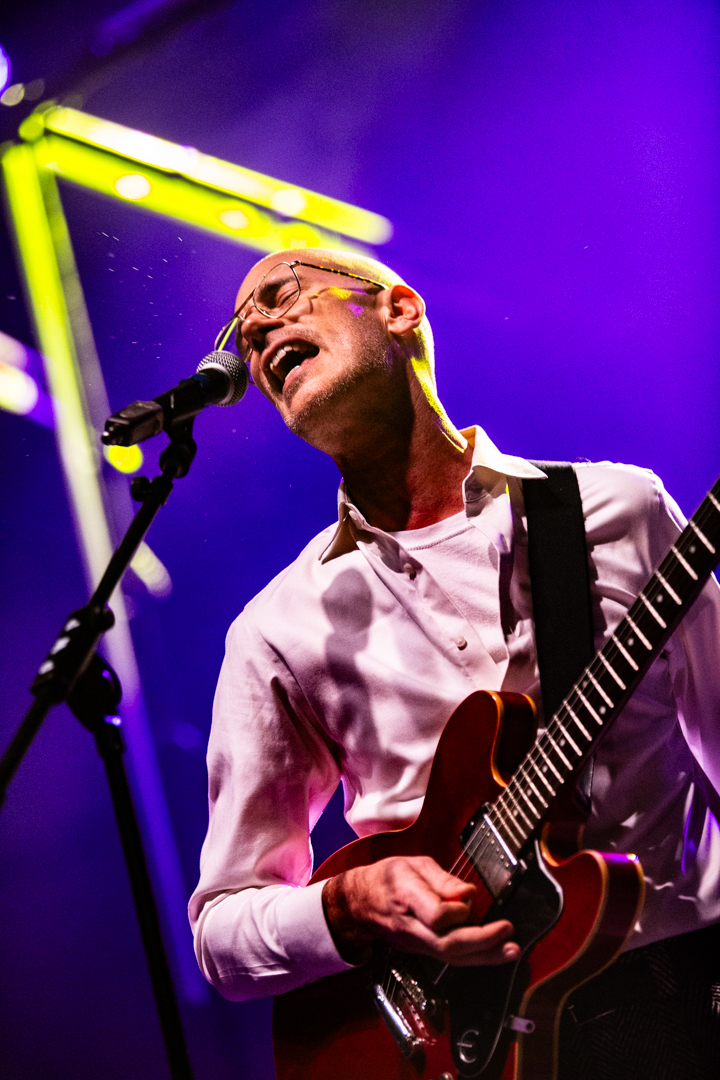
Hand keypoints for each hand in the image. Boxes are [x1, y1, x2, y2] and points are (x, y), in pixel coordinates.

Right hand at [322, 855, 519, 966]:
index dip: (456, 911)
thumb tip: (468, 894)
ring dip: (485, 956)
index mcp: (406, 896)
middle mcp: (411, 925)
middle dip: (482, 941)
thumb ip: (442, 879)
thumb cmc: (388, 878)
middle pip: (448, 943)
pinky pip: (450, 958)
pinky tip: (495, 952)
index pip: (435, 914)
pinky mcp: (422, 950)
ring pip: (452, 957)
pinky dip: (475, 956)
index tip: (467, 898)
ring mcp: (416, 942)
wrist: (361, 903)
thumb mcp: (413, 864)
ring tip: (511, 950)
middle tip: (507, 931)